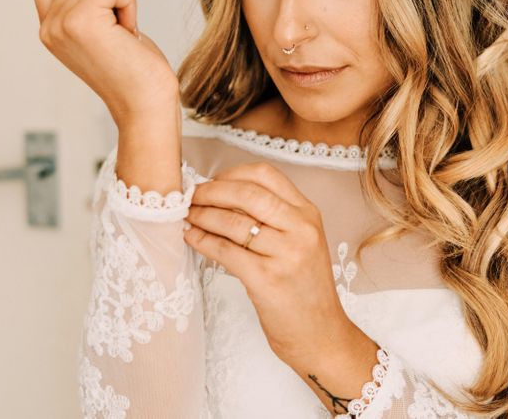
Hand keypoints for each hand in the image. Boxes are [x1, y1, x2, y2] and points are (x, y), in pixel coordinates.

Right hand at [30, 0, 178, 124]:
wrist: (145, 104)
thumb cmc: (136, 71)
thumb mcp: (102, 29)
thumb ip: (86, 2)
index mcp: (50, 28)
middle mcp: (48, 26)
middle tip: (120, 26)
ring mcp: (60, 23)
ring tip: (124, 32)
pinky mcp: (79, 22)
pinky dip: (129, 4)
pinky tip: (129, 33)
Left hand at [183, 161, 353, 367]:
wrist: (320, 334)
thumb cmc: (304, 289)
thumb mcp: (300, 242)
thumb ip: (274, 217)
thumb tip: (225, 194)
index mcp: (308, 214)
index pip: (266, 176)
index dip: (232, 174)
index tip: (213, 181)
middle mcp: (300, 229)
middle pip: (247, 193)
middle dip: (212, 191)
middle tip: (191, 195)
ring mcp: (286, 254)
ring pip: (233, 221)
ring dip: (202, 215)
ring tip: (187, 215)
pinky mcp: (267, 279)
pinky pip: (226, 251)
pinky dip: (202, 241)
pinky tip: (191, 237)